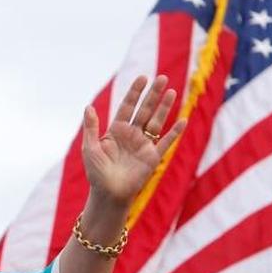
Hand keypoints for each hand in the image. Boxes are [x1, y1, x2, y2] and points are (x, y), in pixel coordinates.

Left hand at [81, 75, 186, 206]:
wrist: (109, 194)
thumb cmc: (96, 173)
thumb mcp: (90, 148)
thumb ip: (91, 128)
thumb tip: (88, 107)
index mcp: (116, 131)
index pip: (127, 107)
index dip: (134, 93)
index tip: (142, 78)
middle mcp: (131, 135)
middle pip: (144, 110)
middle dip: (153, 95)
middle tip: (162, 78)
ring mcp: (143, 145)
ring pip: (156, 122)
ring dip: (164, 107)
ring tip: (172, 91)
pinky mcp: (152, 158)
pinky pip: (165, 143)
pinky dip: (174, 132)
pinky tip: (183, 120)